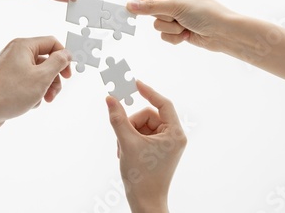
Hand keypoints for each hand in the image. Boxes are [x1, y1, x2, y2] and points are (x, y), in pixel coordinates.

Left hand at [0, 37, 71, 130]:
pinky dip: (32, 93)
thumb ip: (58, 62)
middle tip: (54, 92)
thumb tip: (66, 54)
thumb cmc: (10, 92)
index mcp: (24, 46)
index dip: (64, 58)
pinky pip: (27, 83)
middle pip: (46, 60)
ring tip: (44, 100)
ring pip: (38, 74)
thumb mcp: (42, 76)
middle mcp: (16, 53)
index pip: (52, 43)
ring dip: (45, 88)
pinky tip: (29, 103)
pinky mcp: (7, 81)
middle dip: (54, 78)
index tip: (68, 74)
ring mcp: (10, 67)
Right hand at [106, 81, 186, 212]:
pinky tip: (124, 153)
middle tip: (121, 137)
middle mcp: (174, 137)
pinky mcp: (159, 150)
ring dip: (129, 133)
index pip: (163, 104)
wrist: (145, 202)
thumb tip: (110, 98)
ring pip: (143, 125)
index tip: (134, 83)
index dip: (148, 91)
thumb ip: (118, 119)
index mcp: (174, 133)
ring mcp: (166, 144)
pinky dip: (131, 140)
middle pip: (149, 115)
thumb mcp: (127, 143)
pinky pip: (142, 135)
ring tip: (122, 150)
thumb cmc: (141, 176)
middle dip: (132, 124)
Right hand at [126, 0, 236, 50]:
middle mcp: (175, 0)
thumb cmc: (205, 13)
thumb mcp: (175, 7)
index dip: (141, 2)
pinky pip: (165, 35)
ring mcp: (177, 15)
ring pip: (158, 25)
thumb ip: (151, 7)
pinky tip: (187, 34)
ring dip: (170, 29)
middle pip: (152, 11)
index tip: (130, 11)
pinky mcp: (179, 29)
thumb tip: (130, 5)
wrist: (223, 33)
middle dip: (164, 18)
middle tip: (177, 17)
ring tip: (185, 26)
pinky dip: (174, 37)